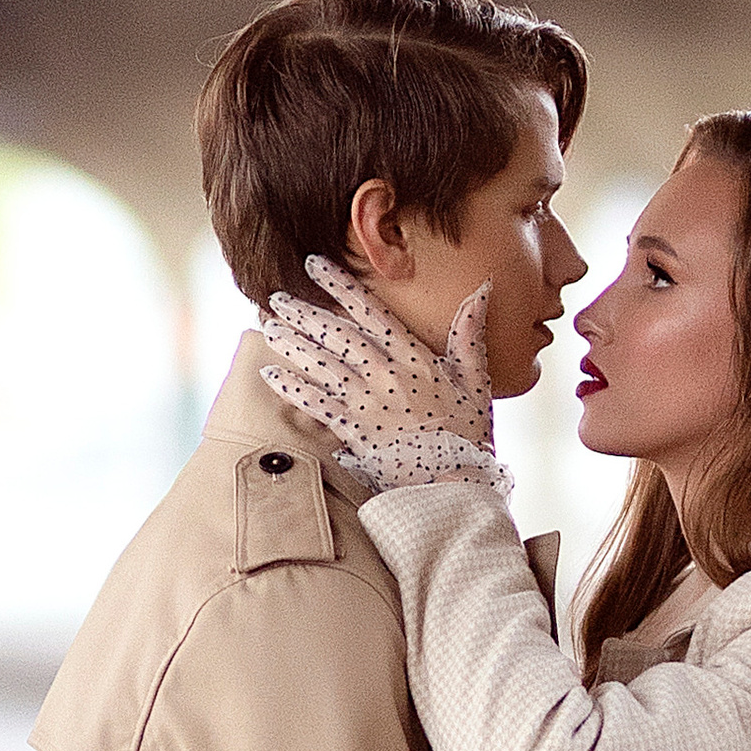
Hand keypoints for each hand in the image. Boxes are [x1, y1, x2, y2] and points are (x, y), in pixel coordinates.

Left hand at [260, 256, 507, 496]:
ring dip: (292, 344)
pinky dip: (292, 388)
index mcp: (415, 358)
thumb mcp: (477, 380)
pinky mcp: (355, 432)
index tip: (315, 265)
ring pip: (322, 364)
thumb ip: (470, 334)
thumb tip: (482, 289)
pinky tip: (269, 374)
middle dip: (305, 312)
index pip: (371, 311)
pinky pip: (316, 405)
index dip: (340, 285)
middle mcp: (387, 375)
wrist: (458, 484)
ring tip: (268, 327)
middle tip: (277, 297)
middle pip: (338, 335)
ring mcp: (369, 403)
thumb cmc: (469, 436)